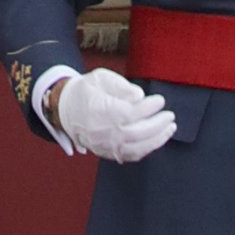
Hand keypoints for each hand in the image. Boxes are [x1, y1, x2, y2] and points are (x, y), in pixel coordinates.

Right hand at [52, 67, 176, 161]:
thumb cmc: (85, 92)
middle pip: (138, 132)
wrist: (65, 110)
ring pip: (137, 148)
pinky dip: (147, 149)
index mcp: (102, 112)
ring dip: (157, 139)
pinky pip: (131, 155)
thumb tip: (139, 96)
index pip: (132, 113)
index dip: (149, 108)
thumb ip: (120, 85)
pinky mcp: (108, 153)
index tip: (160, 100)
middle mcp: (105, 132)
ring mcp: (106, 145)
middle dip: (158, 124)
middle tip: (169, 116)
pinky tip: (157, 139)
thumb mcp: (100, 78)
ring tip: (169, 128)